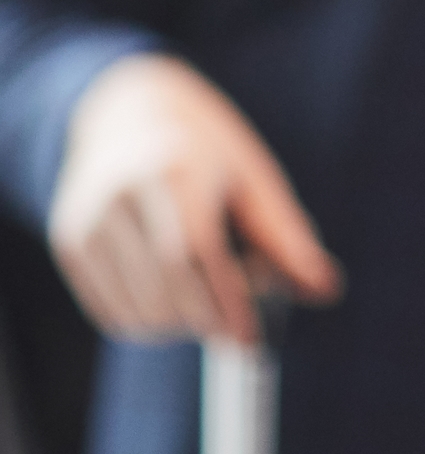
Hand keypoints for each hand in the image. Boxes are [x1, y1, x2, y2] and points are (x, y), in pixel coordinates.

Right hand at [47, 54, 341, 345]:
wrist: (127, 113)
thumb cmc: (207, 152)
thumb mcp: (253, 178)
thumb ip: (286, 237)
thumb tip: (327, 291)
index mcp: (171, 168)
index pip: (194, 251)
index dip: (225, 301)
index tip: (251, 340)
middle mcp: (119, 193)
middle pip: (163, 286)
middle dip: (206, 321)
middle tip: (236, 328)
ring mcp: (85, 219)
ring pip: (136, 309)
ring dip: (180, 328)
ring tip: (209, 299)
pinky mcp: (68, 242)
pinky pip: (111, 313)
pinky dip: (150, 324)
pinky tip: (175, 299)